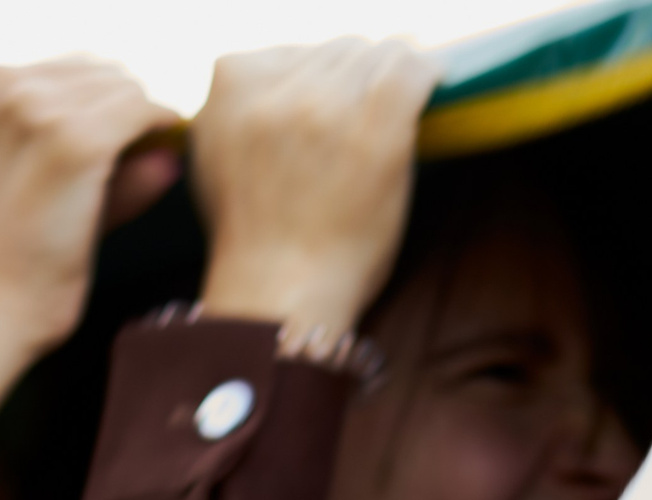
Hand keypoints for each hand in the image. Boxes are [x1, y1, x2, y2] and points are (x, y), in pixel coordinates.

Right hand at [0, 58, 181, 422]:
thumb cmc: (3, 268)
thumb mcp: (30, 190)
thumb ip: (91, 158)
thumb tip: (169, 151)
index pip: (71, 69)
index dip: (105, 107)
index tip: (119, 145)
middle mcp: (2, 84)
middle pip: (103, 73)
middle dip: (126, 114)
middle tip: (132, 166)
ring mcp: (37, 109)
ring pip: (127, 91)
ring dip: (142, 128)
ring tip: (134, 177)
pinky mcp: (74, 141)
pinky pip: (145, 115)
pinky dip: (160, 133)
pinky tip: (159, 164)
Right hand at [193, 39, 439, 334]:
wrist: (279, 296)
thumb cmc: (255, 243)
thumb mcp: (220, 160)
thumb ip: (242, 112)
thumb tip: (287, 83)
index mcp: (229, 86)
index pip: (287, 52)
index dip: (312, 78)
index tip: (328, 106)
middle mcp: (274, 87)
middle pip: (334, 50)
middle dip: (352, 79)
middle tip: (366, 114)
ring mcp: (325, 104)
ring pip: (375, 55)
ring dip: (390, 77)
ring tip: (397, 104)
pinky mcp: (375, 125)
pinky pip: (412, 70)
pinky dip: (425, 75)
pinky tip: (431, 86)